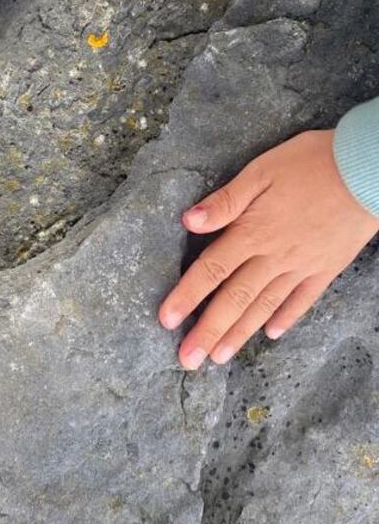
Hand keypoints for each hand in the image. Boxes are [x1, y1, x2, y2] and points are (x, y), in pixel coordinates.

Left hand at [160, 131, 378, 369]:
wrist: (367, 170)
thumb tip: (189, 221)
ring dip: (239, 333)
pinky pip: (303, 300)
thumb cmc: (310, 163)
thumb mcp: (261, 171)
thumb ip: (226, 201)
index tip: (166, 321)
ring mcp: (302, 266)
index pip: (211, 270)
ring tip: (219, 358)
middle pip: (234, 299)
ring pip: (264, 306)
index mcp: (253, 232)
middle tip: (187, 360)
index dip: (187, 296)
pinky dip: (286, 318)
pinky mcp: (326, 268)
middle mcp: (275, 256)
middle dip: (208, 331)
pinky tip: (271, 334)